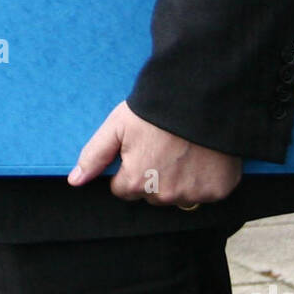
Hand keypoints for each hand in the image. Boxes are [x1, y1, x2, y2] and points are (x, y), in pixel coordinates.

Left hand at [68, 100, 241, 206]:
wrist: (199, 96)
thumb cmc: (154, 110)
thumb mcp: (117, 126)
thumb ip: (94, 156)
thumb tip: (75, 181)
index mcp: (137, 181)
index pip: (123, 190)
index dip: (129, 169)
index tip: (138, 150)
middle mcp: (165, 195)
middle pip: (151, 196)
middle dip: (152, 176)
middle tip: (161, 147)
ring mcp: (193, 194)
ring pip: (177, 196)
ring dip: (178, 180)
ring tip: (182, 149)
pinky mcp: (218, 190)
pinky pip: (205, 193)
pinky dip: (203, 179)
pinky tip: (202, 156)